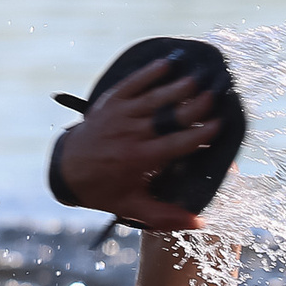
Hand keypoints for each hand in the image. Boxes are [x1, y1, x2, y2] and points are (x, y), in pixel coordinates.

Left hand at [53, 57, 220, 232]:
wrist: (66, 169)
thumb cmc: (104, 189)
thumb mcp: (132, 207)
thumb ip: (166, 215)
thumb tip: (199, 223)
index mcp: (140, 159)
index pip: (176, 144)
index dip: (199, 134)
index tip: (219, 126)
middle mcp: (131, 134)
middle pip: (168, 116)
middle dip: (193, 105)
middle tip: (215, 95)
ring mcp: (120, 114)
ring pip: (153, 98)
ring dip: (177, 87)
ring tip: (198, 77)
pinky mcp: (110, 101)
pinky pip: (132, 83)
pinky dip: (149, 72)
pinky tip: (167, 63)